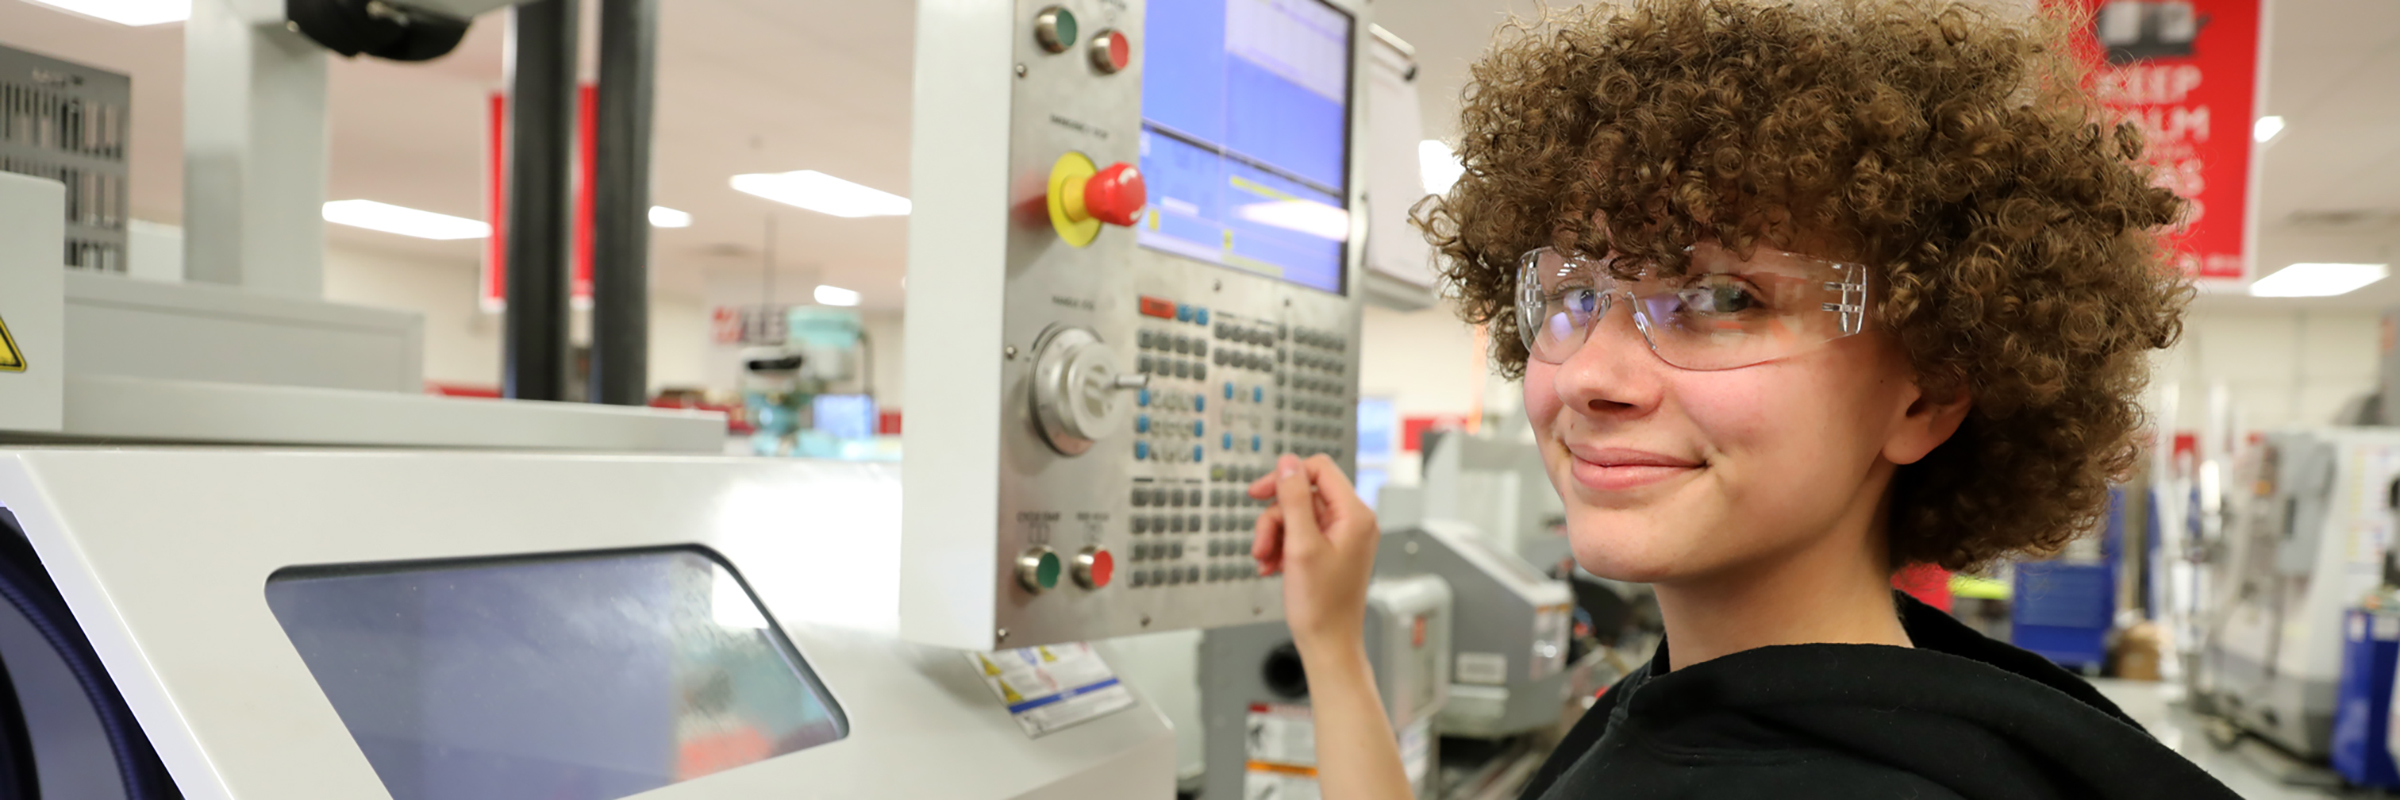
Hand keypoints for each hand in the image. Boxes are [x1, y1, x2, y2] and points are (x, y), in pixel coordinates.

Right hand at [1249, 453, 1379, 651]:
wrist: (1328, 643)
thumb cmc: (1321, 606)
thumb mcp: (1300, 545)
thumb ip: (1294, 499)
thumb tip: (1288, 463)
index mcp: (1355, 515)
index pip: (1319, 469)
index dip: (1286, 476)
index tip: (1259, 492)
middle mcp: (1353, 521)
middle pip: (1304, 495)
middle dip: (1276, 518)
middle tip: (1261, 543)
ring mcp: (1343, 536)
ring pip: (1297, 515)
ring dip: (1274, 535)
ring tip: (1265, 560)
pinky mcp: (1332, 550)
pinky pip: (1301, 533)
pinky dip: (1283, 547)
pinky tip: (1273, 566)